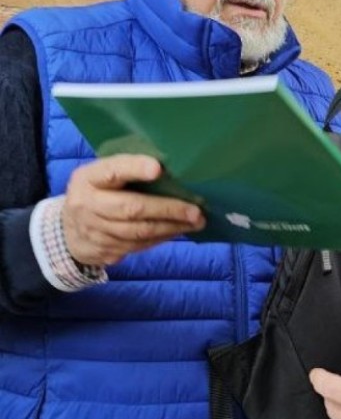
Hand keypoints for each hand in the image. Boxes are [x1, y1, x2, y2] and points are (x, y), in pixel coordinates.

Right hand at [62, 154, 204, 265]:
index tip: (158, 168)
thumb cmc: (97, 193)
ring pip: (138, 232)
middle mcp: (88, 205)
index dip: (134, 169)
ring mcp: (95, 231)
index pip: (111, 171)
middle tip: (195, 211)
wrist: (67, 231)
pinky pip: (139, 245)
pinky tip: (178, 230)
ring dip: (171, 227)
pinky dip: (162, 238)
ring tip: (196, 222)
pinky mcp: (105, 251)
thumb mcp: (101, 174)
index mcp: (88, 178)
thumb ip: (126, 170)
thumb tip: (170, 167)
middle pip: (131, 209)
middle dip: (167, 209)